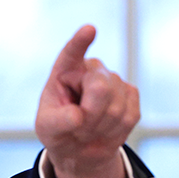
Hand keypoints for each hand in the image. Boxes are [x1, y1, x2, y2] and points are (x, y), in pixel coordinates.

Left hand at [35, 25, 139, 177]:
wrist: (79, 147)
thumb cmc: (58, 130)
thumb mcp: (47, 128)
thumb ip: (58, 121)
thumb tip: (78, 116)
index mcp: (65, 70)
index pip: (72, 53)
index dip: (80, 42)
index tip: (89, 30)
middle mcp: (91, 69)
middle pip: (100, 88)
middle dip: (90, 115)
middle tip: (77, 128)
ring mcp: (114, 80)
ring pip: (116, 107)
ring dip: (100, 127)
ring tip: (88, 129)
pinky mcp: (131, 94)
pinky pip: (129, 116)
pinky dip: (116, 131)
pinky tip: (105, 129)